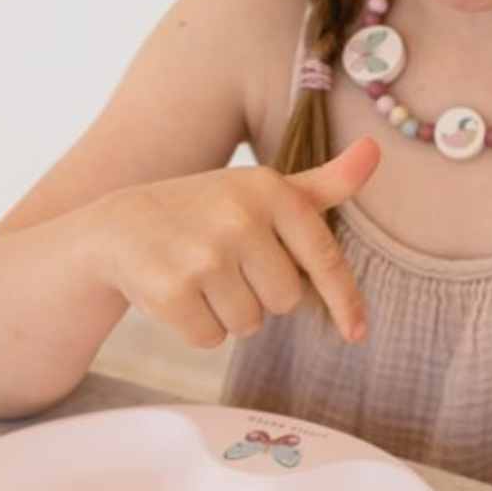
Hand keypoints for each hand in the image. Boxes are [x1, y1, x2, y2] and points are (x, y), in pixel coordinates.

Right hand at [89, 137, 378, 347]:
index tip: (357, 334)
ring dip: (227, 314)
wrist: (116, 227)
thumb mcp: (260, 191)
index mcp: (268, 190)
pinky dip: (197, 328)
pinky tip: (178, 295)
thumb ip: (322, 183)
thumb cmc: (202, 211)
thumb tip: (375, 152)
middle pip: (285, 301)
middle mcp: (239, 218)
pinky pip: (212, 339)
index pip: (322, 258)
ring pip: (249, 325)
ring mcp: (204, 256)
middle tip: (225, 267)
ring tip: (199, 279)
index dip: (344, 301)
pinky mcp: (172, 293)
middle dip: (259, 295)